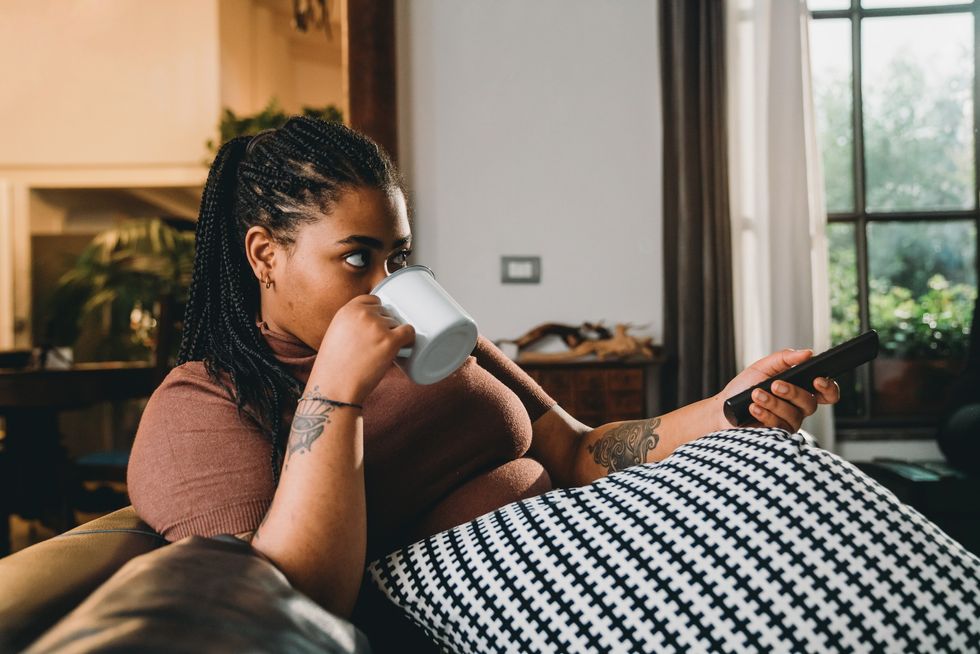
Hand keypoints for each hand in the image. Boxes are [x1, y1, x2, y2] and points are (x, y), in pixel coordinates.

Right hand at [310, 295, 414, 403]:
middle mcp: (363, 314)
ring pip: (397, 324)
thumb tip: (372, 326)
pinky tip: (408, 345)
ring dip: (395, 335)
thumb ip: (351, 325)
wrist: (335, 386)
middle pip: (386, 313)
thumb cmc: (334, 367)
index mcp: (348, 310)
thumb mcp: (336, 335)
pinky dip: (411, 339)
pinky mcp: (389, 341)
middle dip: (386, 326)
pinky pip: (409, 332)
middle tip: (378, 344)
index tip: (379, 323)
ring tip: (383, 352)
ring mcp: (378, 326)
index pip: (373, 300)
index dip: (379, 312)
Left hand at [713, 349, 840, 431]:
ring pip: (793, 415)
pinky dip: (765, 414)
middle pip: (810, 403)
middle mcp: (798, 408)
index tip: (817, 380)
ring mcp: (788, 423)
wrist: (724, 407)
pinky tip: (753, 407)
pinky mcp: (777, 435)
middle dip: (793, 392)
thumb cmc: (744, 388)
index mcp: (800, 390)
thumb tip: (807, 353)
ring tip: (756, 394)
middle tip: (775, 384)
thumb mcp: (763, 367)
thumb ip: (784, 358)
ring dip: (773, 402)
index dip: (829, 388)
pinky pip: (778, 426)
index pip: (826, 393)